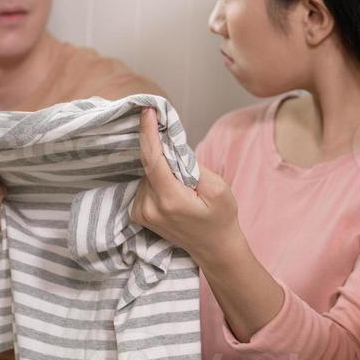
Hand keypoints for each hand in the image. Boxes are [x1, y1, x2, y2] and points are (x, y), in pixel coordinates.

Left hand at [130, 106, 239, 263]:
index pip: (152, 159)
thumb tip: (171, 148)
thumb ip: (193, 167)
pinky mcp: (138, 214)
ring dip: (161, 170)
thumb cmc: (221, 218)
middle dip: (164, 154)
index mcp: (170, 199)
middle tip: (186, 164)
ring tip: (184, 186)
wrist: (215, 249)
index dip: (148, 132)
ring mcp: (141, 213)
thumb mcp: (218, 189)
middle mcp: (149, 207)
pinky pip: (144, 184)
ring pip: (146, 174)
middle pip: (150, 165)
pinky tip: (173, 191)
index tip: (147, 110)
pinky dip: (156, 180)